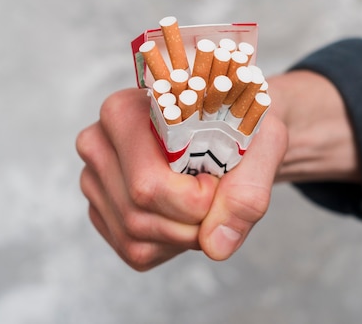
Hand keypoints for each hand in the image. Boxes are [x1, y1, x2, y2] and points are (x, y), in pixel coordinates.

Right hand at [76, 88, 287, 268]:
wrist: (237, 128)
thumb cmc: (245, 126)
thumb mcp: (265, 143)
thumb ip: (248, 190)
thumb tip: (217, 246)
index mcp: (126, 111)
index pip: (148, 185)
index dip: (197, 199)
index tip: (220, 177)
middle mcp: (99, 143)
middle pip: (139, 214)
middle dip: (194, 221)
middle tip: (219, 193)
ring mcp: (95, 179)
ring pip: (136, 237)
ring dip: (187, 234)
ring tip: (208, 200)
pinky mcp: (103, 210)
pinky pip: (136, 250)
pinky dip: (174, 243)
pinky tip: (190, 214)